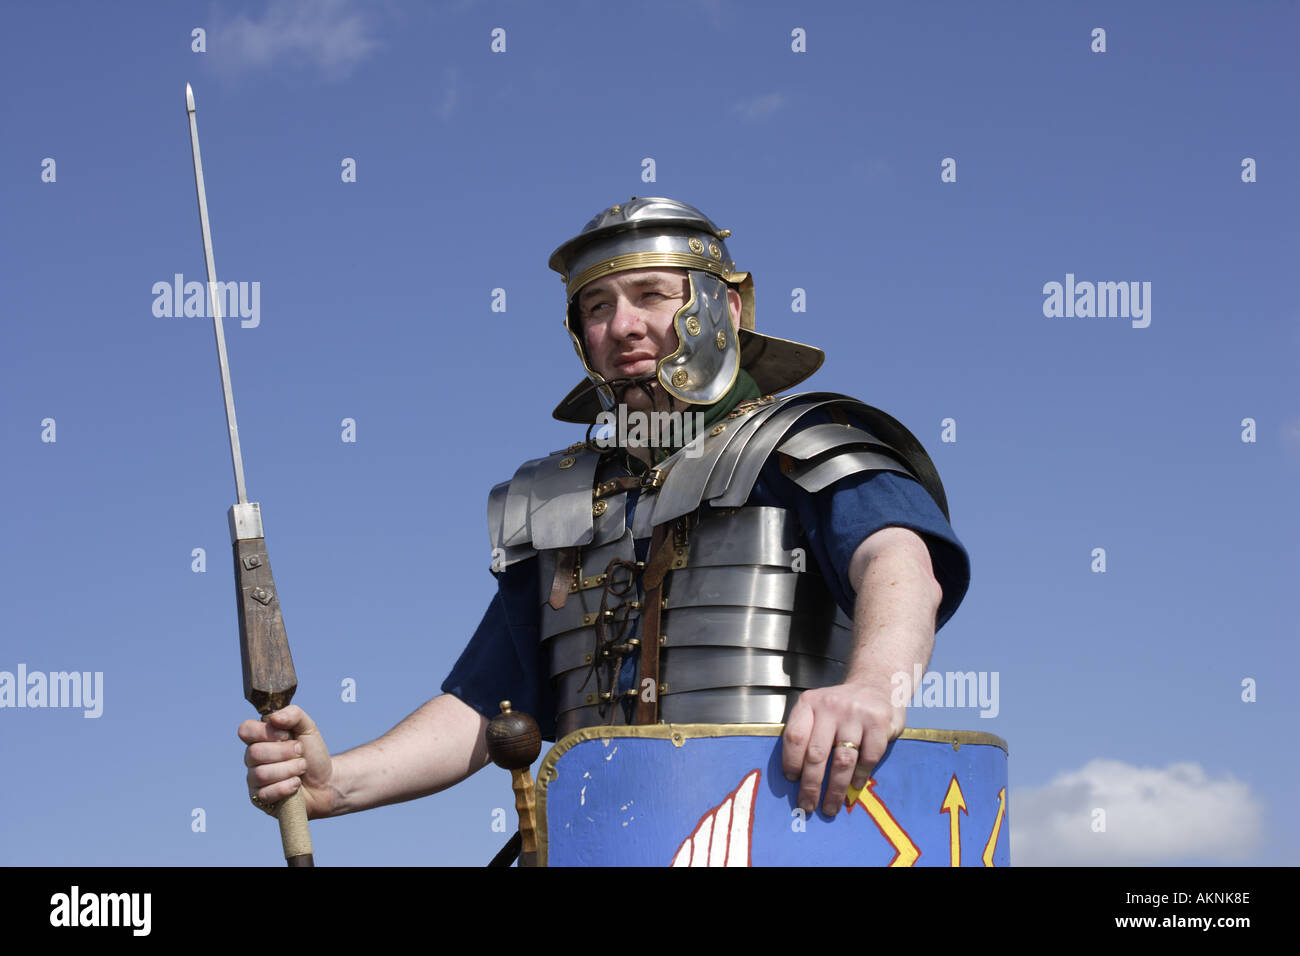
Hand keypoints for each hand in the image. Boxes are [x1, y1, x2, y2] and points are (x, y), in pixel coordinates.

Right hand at [238, 705, 334, 818]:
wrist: (325, 782)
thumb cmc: (313, 754)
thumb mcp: (308, 728)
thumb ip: (293, 715)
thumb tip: (273, 718)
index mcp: (260, 738)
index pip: (245, 730)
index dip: (266, 733)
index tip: (286, 736)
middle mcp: (252, 758)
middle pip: (254, 753)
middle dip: (284, 753)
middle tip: (300, 753)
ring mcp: (254, 779)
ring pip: (261, 774)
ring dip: (289, 770)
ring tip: (302, 769)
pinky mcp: (258, 799)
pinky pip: (265, 794)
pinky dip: (286, 787)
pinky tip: (296, 784)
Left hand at [781, 678, 905, 817]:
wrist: (877, 683)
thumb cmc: (842, 705)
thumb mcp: (818, 708)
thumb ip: (808, 733)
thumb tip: (798, 777)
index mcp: (810, 703)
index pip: (794, 736)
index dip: (791, 761)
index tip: (791, 780)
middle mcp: (831, 706)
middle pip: (816, 754)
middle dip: (811, 786)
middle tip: (807, 805)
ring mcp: (856, 714)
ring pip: (842, 761)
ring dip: (835, 790)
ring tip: (830, 806)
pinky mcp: (878, 723)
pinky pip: (867, 758)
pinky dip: (860, 778)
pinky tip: (854, 788)